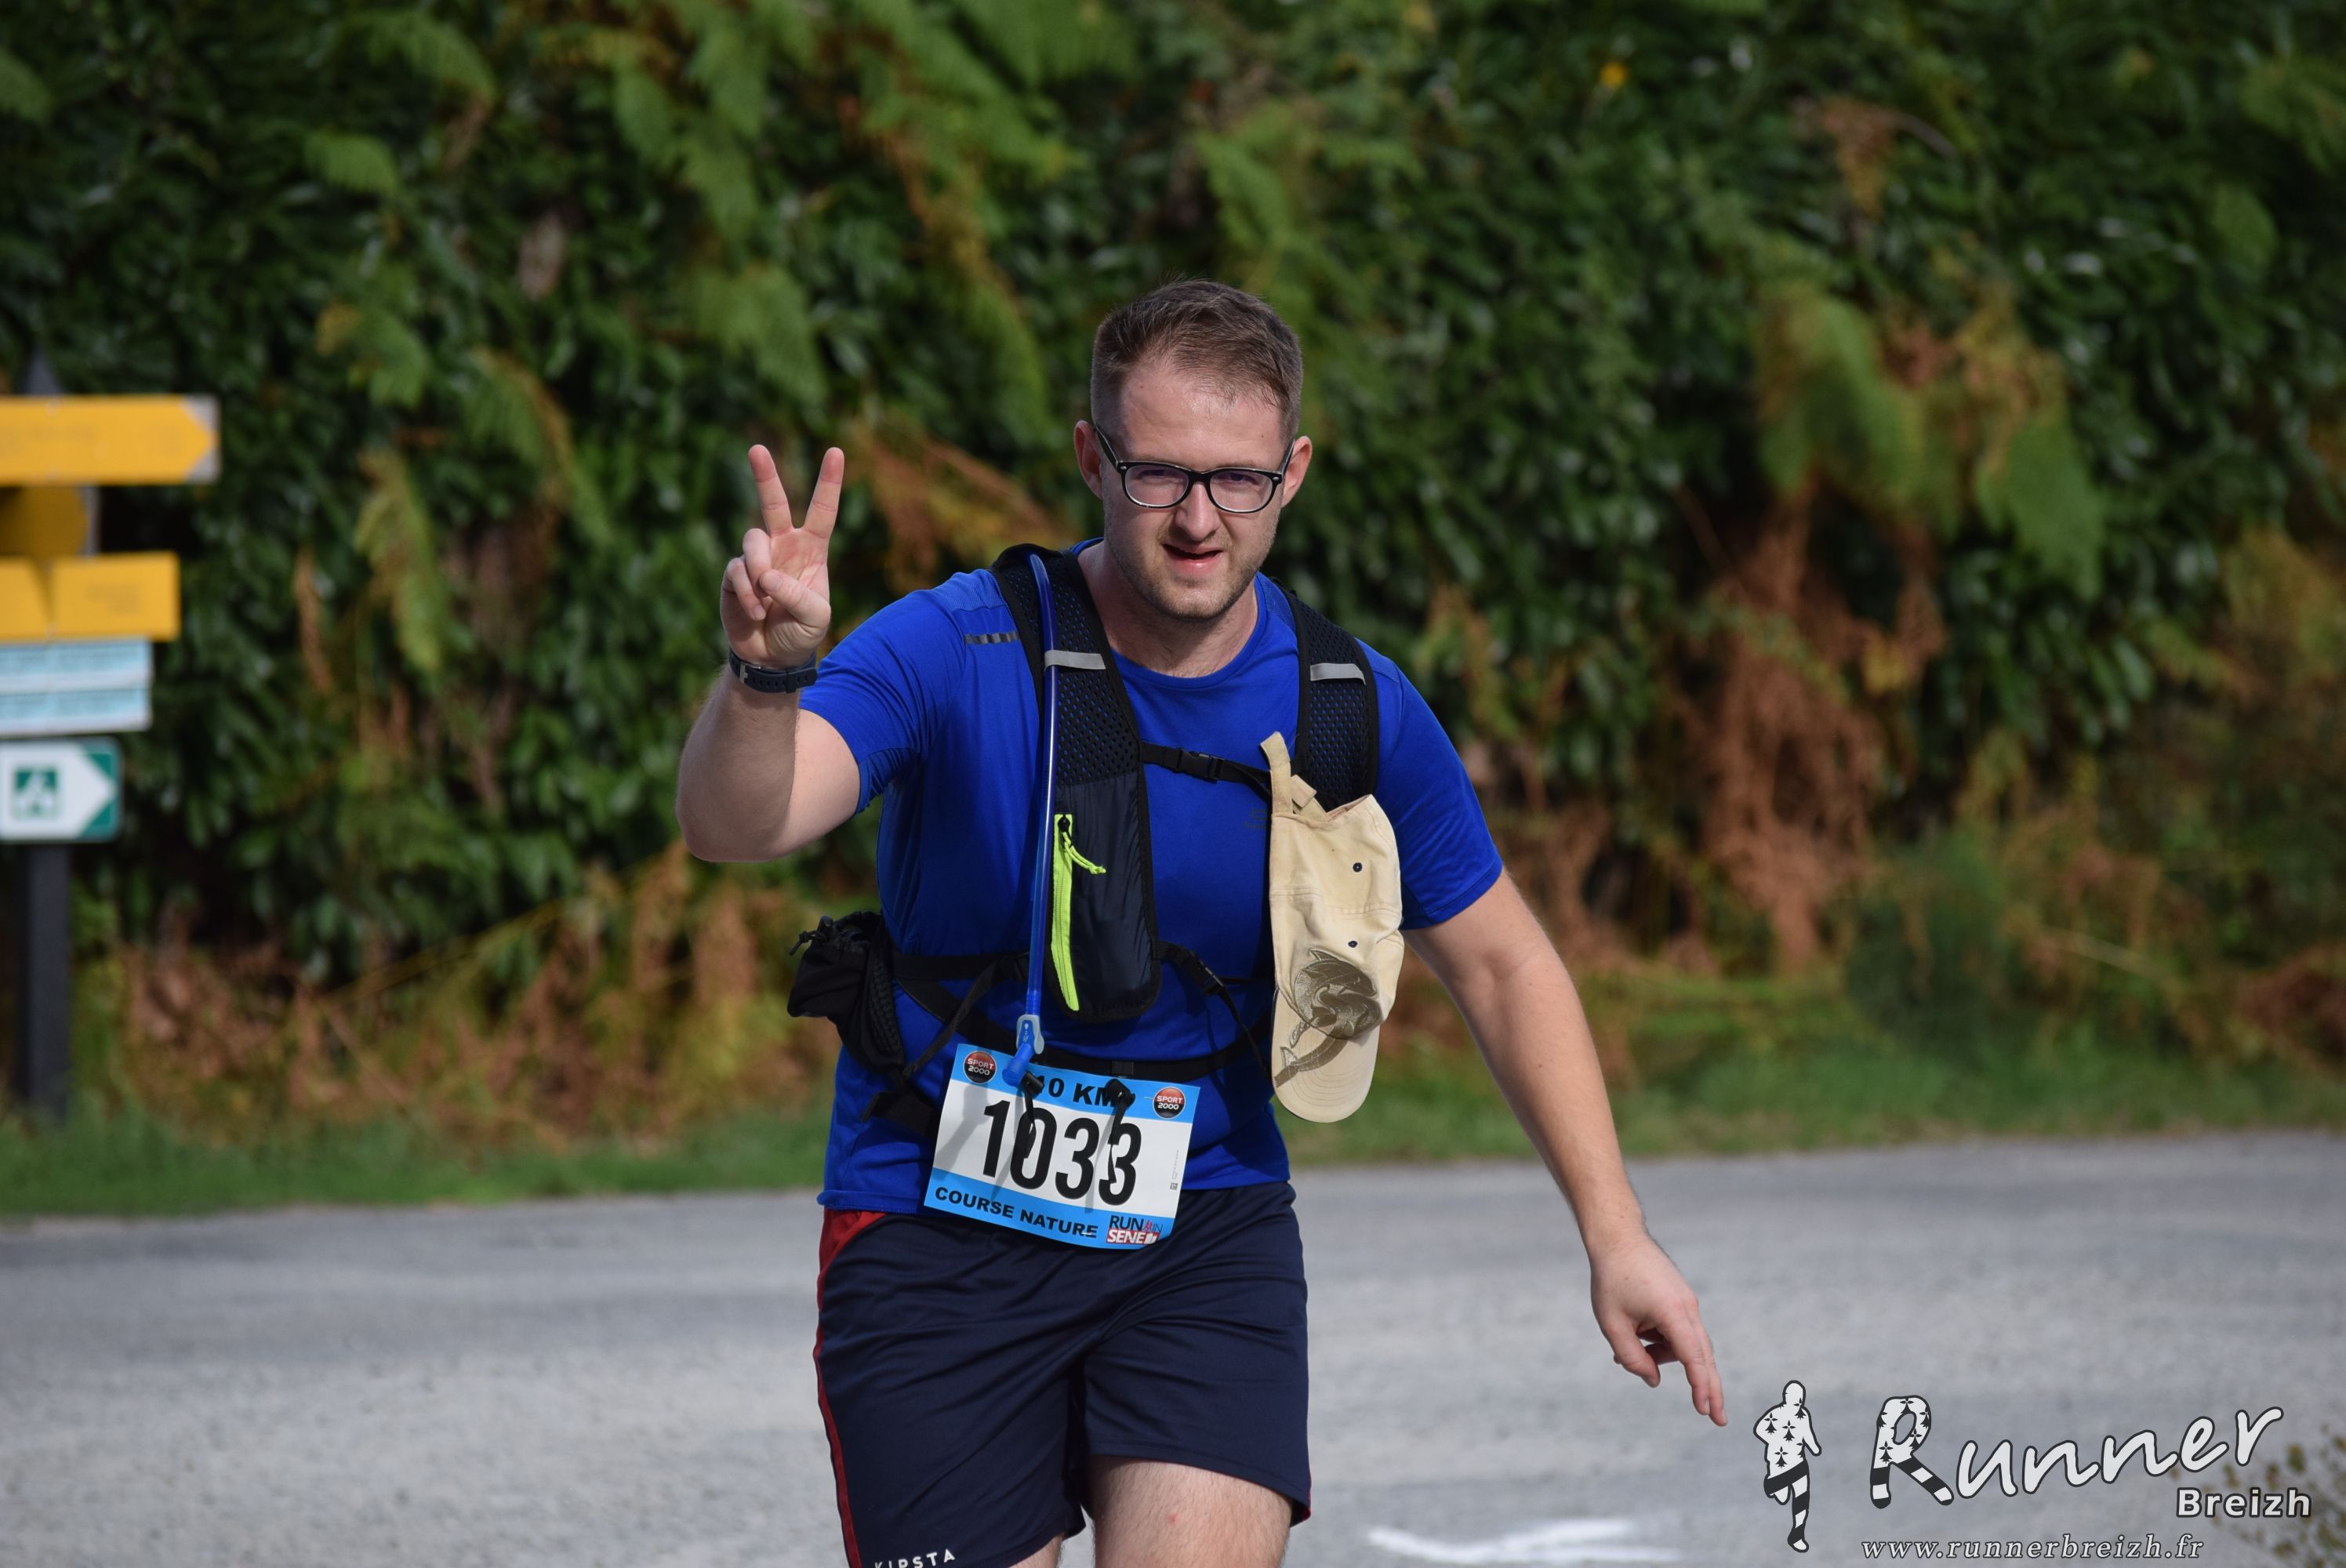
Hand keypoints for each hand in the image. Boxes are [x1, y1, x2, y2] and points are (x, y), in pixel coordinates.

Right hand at [722, 444, 842, 667]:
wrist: (772, 656)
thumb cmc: (801, 632)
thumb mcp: (816, 618)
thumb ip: (797, 596)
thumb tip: (767, 575)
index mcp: (812, 550)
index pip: (822, 511)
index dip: (828, 482)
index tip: (835, 451)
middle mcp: (783, 547)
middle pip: (774, 503)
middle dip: (765, 476)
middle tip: (757, 448)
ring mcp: (757, 558)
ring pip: (752, 541)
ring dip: (759, 570)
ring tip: (764, 599)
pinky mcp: (734, 574)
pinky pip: (738, 572)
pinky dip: (748, 594)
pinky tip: (755, 613)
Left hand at [1589, 1230, 1725, 1425]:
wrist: (1618, 1238)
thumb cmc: (1611, 1279)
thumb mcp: (1612, 1324)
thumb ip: (1632, 1357)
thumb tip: (1654, 1381)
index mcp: (1673, 1312)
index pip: (1693, 1357)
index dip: (1700, 1386)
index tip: (1707, 1410)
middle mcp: (1687, 1308)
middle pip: (1703, 1356)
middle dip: (1708, 1388)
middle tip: (1717, 1419)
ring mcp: (1686, 1302)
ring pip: (1685, 1343)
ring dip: (1662, 1354)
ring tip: (1627, 1340)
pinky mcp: (1680, 1299)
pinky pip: (1677, 1330)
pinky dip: (1661, 1340)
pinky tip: (1634, 1333)